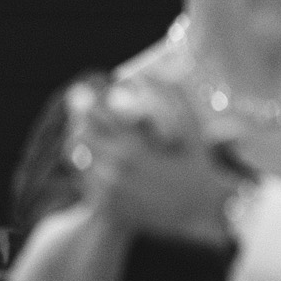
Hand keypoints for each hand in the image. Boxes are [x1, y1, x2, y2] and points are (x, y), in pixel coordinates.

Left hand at [72, 99, 242, 247]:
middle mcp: (116, 170)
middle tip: (78, 109)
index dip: (84, 102)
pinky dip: (84, 167)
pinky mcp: (110, 207)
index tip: (82, 91)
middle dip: (78, 120)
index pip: (92, 118)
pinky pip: (85, 182)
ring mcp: (111, 191)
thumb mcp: (192, 128)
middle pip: (80, 137)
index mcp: (131, 148)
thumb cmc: (199, 165)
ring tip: (81, 132)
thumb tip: (151, 70)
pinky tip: (93, 158)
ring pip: (78, 160)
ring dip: (79, 143)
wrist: (203, 210)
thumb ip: (172, 96)